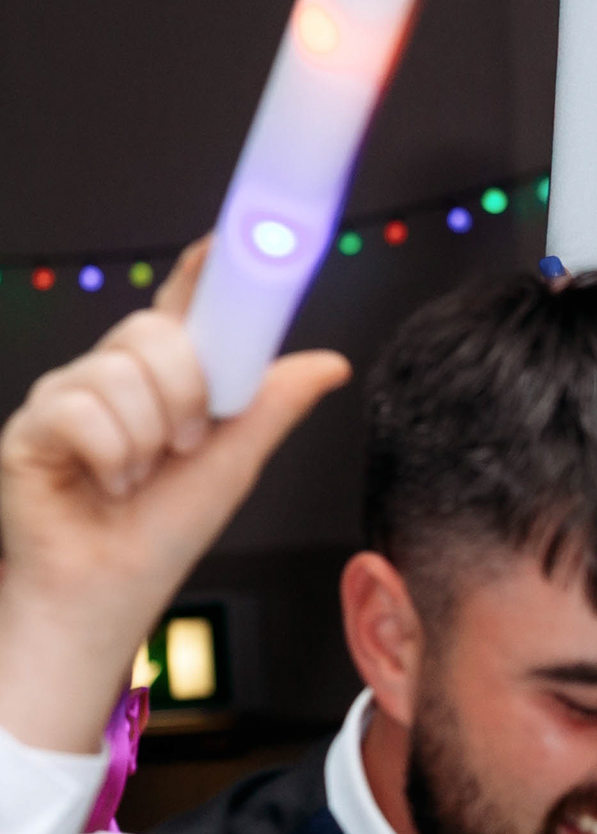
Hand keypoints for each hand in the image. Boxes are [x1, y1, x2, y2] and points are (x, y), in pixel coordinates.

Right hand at [0, 241, 346, 754]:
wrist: (110, 593)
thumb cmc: (161, 534)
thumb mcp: (234, 463)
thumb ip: (271, 406)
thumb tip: (328, 362)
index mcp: (162, 381)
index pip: (180, 308)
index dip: (200, 271)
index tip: (227, 241)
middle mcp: (111, 378)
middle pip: (155, 334)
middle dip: (188, 393)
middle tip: (184, 444)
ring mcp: (67, 397)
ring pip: (122, 373)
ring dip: (149, 438)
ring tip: (136, 477)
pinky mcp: (31, 426)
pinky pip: (84, 411)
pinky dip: (110, 457)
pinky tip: (104, 484)